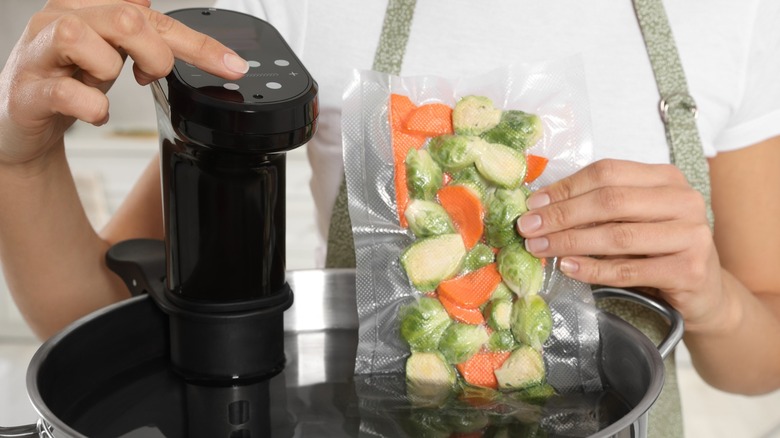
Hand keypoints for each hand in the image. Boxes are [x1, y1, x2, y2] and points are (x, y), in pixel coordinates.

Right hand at [0, 0, 247, 172]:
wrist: (21, 122)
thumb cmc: (68, 80)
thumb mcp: (112, 52)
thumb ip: (143, 33)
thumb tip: (162, 10)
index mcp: (87, 6)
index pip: (150, 15)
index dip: (197, 42)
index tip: (231, 65)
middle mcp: (59, 18)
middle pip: (124, 17)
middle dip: (155, 54)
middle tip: (149, 76)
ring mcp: (38, 52)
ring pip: (84, 39)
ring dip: (111, 71)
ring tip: (103, 86)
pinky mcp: (27, 90)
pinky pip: (66, 92)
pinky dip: (92, 107)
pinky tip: (94, 111)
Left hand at [516, 159, 726, 331]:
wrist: (704, 291)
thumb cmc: (657, 250)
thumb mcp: (632, 220)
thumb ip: (597, 208)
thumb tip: (539, 207)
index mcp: (665, 177)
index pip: (607, 172)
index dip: (565, 187)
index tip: (532, 205)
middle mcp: (683, 199)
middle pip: (610, 200)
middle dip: (562, 215)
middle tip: (527, 228)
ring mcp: (691, 234)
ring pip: (618, 235)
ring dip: (571, 242)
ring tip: (540, 248)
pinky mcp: (689, 269)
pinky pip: (629, 269)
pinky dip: (593, 269)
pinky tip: (568, 267)